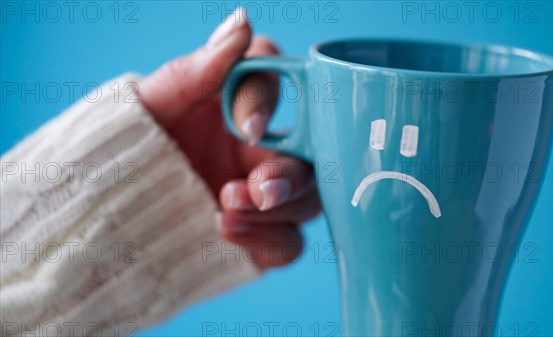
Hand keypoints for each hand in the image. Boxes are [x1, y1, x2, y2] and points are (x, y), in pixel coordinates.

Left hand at [137, 8, 320, 268]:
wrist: (106, 204)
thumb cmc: (129, 144)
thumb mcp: (155, 103)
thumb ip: (199, 68)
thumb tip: (242, 22)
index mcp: (240, 106)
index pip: (277, 83)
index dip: (271, 102)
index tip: (248, 126)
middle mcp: (261, 149)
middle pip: (310, 157)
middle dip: (288, 174)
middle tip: (257, 188)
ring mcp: (263, 197)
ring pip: (308, 203)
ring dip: (276, 210)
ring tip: (224, 209)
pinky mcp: (260, 237)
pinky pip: (289, 244)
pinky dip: (267, 242)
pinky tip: (224, 232)